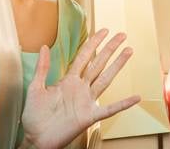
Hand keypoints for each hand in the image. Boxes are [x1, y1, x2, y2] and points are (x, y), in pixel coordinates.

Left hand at [20, 29, 139, 148]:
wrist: (35, 138)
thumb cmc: (34, 116)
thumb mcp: (35, 88)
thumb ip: (42, 68)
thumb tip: (44, 46)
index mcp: (68, 80)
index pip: (84, 57)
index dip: (94, 43)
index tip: (103, 31)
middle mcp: (80, 88)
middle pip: (98, 64)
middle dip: (110, 49)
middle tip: (122, 35)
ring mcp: (87, 101)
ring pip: (106, 80)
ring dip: (117, 65)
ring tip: (128, 52)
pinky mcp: (89, 116)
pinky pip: (109, 109)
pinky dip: (123, 104)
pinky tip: (135, 98)